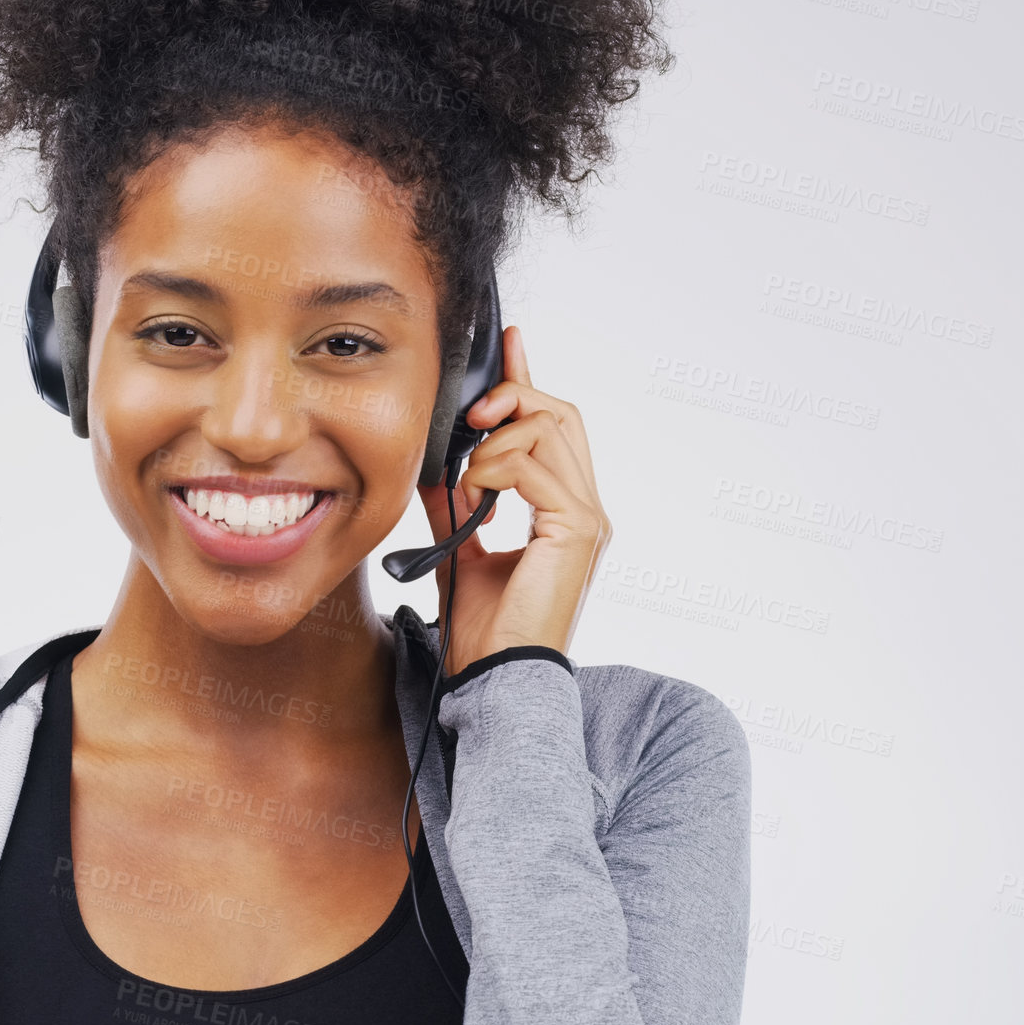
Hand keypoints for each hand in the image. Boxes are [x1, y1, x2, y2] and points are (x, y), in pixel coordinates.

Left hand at [415, 325, 612, 672]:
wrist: (492, 678)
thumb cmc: (483, 631)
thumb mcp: (459, 550)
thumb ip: (455, 505)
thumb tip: (436, 467)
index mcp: (565, 512)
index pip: (554, 428)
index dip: (529, 382)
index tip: (509, 345)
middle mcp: (586, 509)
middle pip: (560, 415)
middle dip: (512, 396)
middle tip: (471, 408)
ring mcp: (588, 517)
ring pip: (550, 429)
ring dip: (497, 437)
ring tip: (467, 474)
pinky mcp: (577, 528)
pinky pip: (534, 466)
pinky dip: (495, 467)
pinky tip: (474, 491)